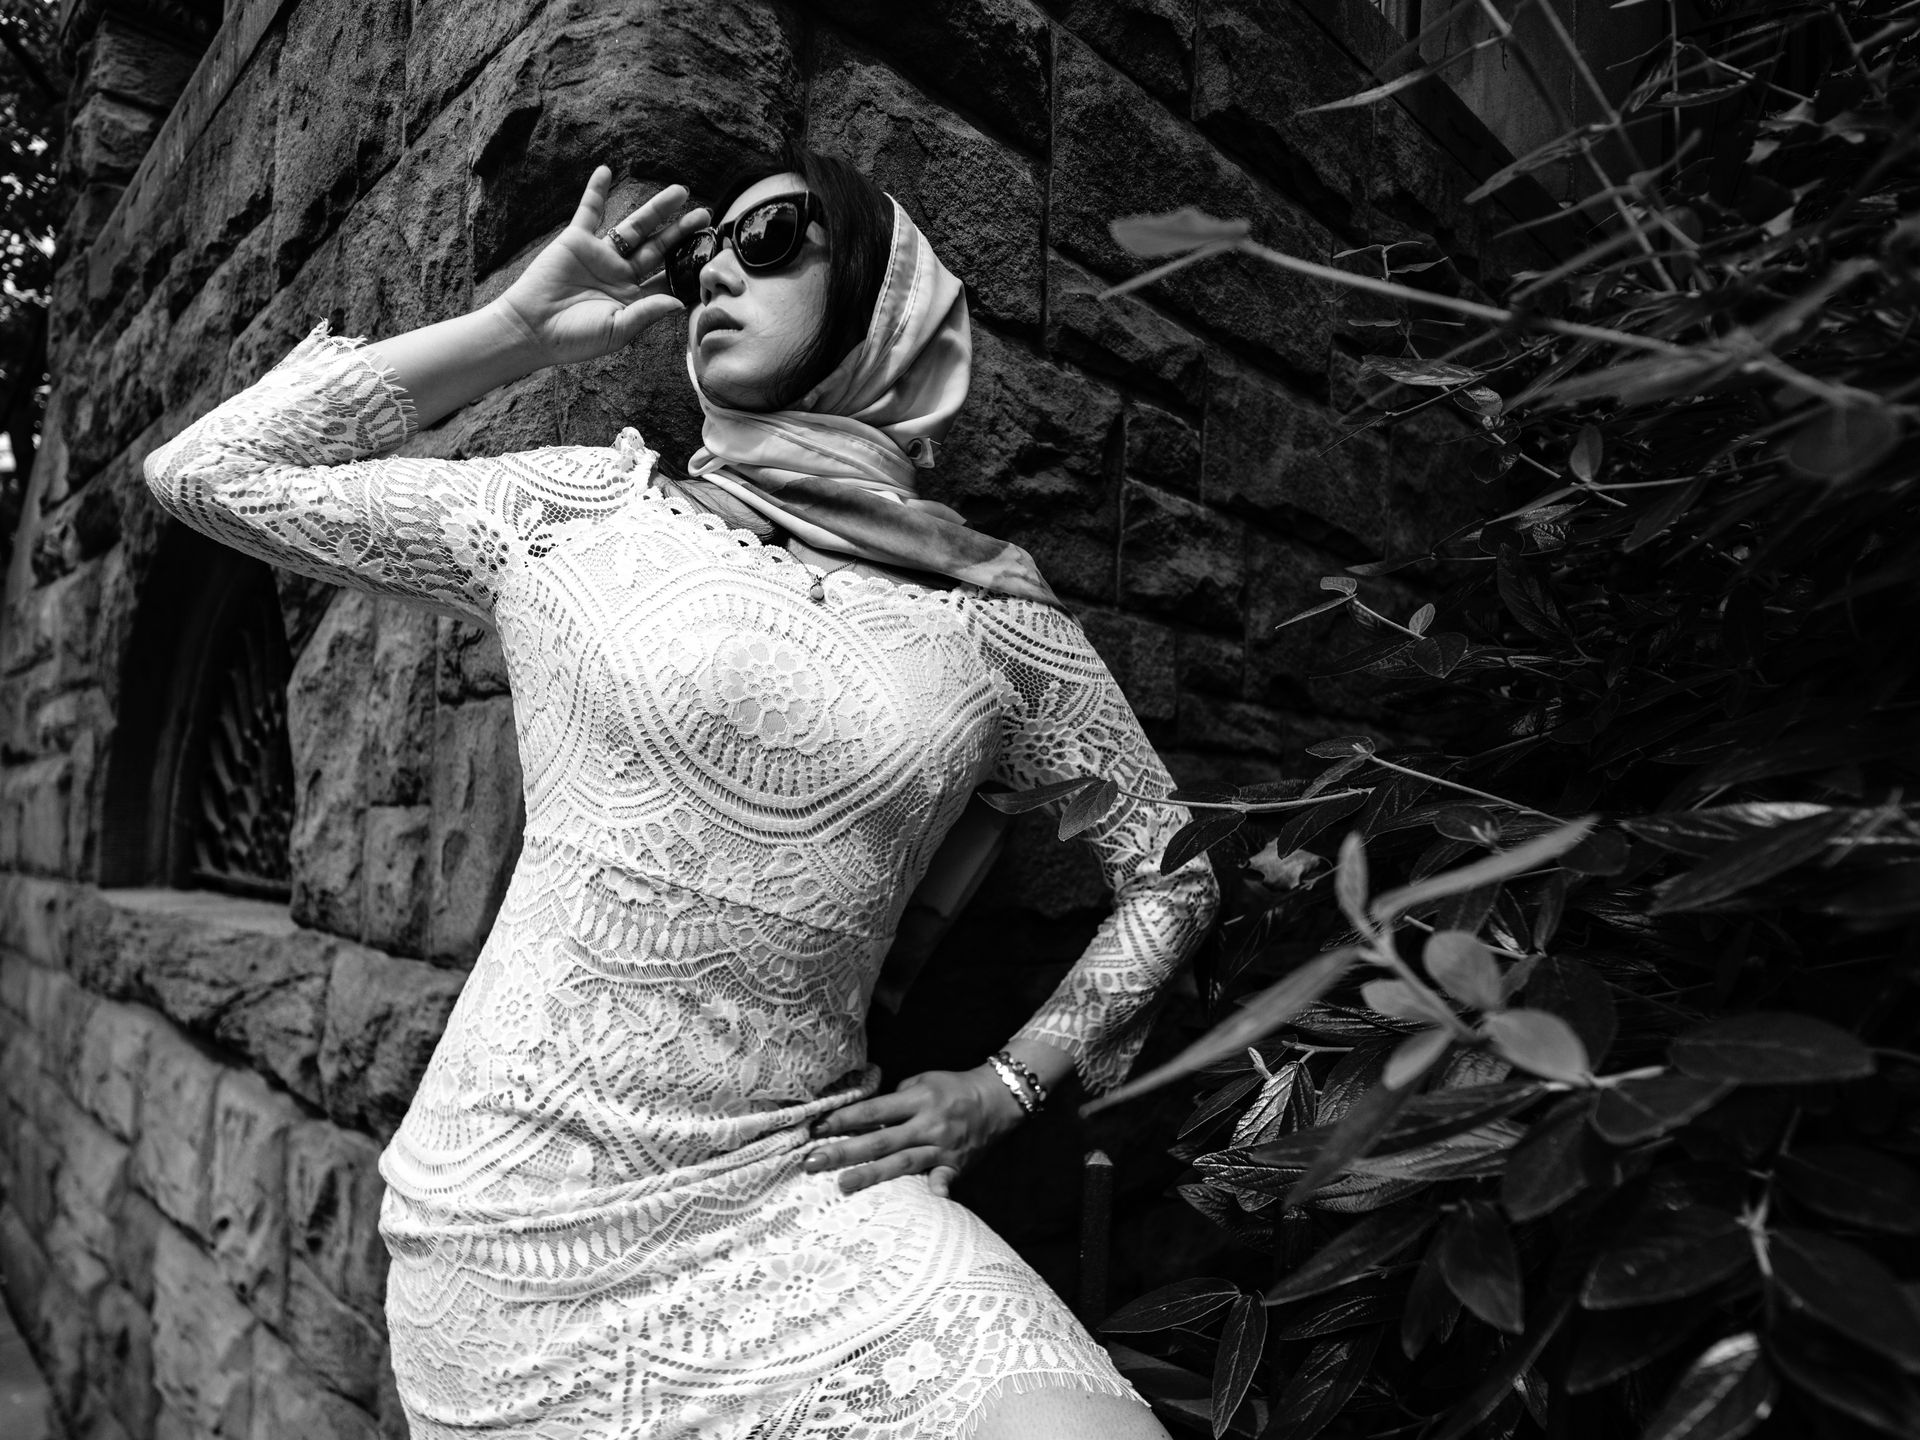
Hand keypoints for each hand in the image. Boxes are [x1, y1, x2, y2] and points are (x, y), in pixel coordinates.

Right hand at [489, 165, 711, 368]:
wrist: (532, 328)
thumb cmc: (575, 337)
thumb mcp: (618, 330)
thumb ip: (647, 313)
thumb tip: (680, 302)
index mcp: (633, 297)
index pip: (667, 278)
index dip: (687, 267)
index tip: (712, 255)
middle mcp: (620, 273)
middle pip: (658, 247)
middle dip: (681, 231)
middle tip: (704, 215)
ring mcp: (600, 254)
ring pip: (634, 226)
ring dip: (656, 208)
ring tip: (680, 191)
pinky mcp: (576, 241)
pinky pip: (589, 211)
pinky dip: (596, 191)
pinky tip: (606, 171)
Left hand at [805, 1066, 1029, 1197]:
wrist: (998, 1098)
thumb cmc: (952, 1088)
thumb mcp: (922, 1081)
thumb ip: (895, 1100)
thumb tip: (866, 1118)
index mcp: (917, 1099)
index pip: (873, 1110)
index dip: (843, 1120)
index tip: (816, 1130)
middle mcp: (927, 1123)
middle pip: (880, 1139)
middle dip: (844, 1151)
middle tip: (813, 1162)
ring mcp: (942, 1147)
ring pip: (903, 1162)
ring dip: (872, 1174)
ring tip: (842, 1184)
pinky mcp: (957, 1165)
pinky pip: (946, 1177)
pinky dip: (940, 1188)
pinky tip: (932, 1200)